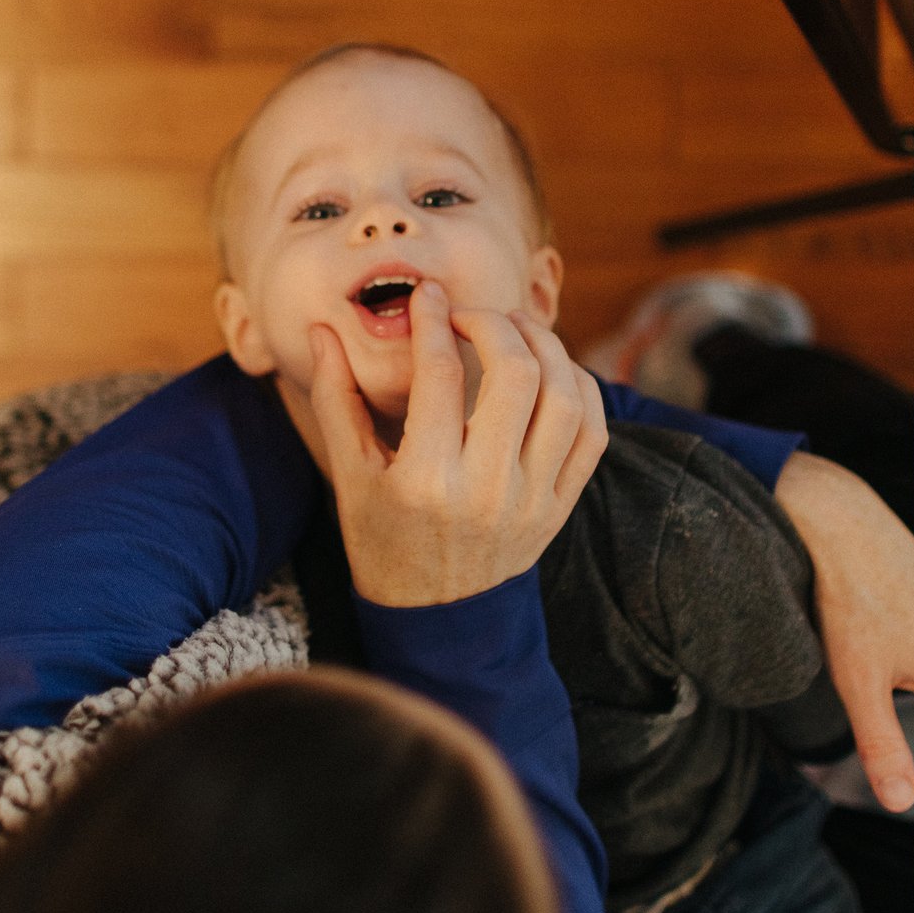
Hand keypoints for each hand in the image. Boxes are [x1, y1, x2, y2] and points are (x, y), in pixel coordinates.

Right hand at [303, 282, 607, 607]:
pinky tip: (551, 368)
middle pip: (514, 373)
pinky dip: (580, 387)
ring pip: (563, 396)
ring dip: (544, 346)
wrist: (436, 616)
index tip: (426, 295)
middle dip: (493, 323)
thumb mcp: (350, 476)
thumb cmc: (383, 540)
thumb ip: (337, 399)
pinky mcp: (559, 507)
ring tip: (513, 329)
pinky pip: (591, 432)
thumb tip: (322, 331)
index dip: (432, 320)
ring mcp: (531, 500)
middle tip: (469, 314)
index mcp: (425, 480)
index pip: (439, 373)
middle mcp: (485, 489)